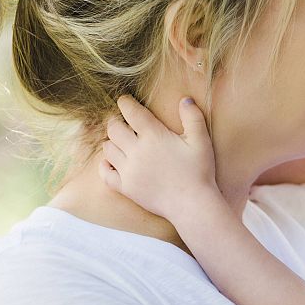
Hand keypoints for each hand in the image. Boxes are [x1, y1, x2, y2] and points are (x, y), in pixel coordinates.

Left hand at [98, 95, 219, 218]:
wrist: (191, 204)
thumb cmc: (199, 171)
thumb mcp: (200, 140)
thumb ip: (192, 117)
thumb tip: (184, 99)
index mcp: (153, 136)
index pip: (132, 113)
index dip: (125, 103)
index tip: (124, 100)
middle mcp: (136, 151)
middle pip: (114, 129)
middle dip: (115, 121)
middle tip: (121, 120)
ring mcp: (128, 171)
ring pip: (108, 149)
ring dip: (111, 141)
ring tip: (119, 140)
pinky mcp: (126, 188)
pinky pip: (105, 173)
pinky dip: (104, 165)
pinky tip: (110, 162)